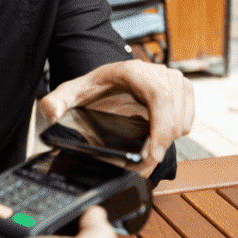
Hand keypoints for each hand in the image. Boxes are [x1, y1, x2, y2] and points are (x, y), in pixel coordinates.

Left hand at [38, 60, 193, 176]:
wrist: (112, 77)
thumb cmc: (96, 86)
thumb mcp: (74, 92)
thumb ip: (59, 100)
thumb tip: (50, 109)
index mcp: (136, 71)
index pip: (159, 99)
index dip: (160, 129)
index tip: (152, 155)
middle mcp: (160, 73)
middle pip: (173, 117)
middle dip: (159, 145)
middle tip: (141, 165)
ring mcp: (176, 81)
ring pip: (182, 122)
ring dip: (165, 141)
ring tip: (144, 148)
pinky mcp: (185, 91)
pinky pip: (187, 122)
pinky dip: (173, 134)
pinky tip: (153, 134)